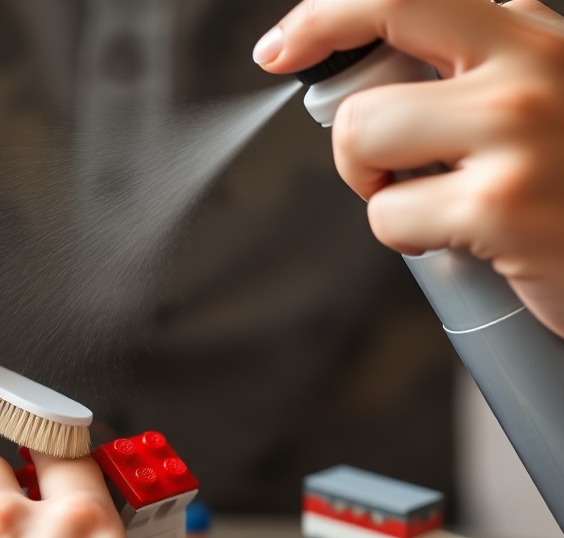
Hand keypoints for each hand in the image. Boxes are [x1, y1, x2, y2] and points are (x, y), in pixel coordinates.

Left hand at [254, 0, 563, 336]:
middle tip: (386, 170)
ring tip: (434, 202)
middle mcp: (529, 69)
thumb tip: (400, 39)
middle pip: (364, 86)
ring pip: (362, 140)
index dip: (322, 16)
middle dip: (350, 142)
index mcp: (532, 34)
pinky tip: (460, 240)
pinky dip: (405, 238)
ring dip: (375, 187)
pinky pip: (388, 215)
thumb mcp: (556, 86)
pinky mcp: (502, 206)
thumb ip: (496, 53)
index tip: (277, 50)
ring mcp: (517, 135)